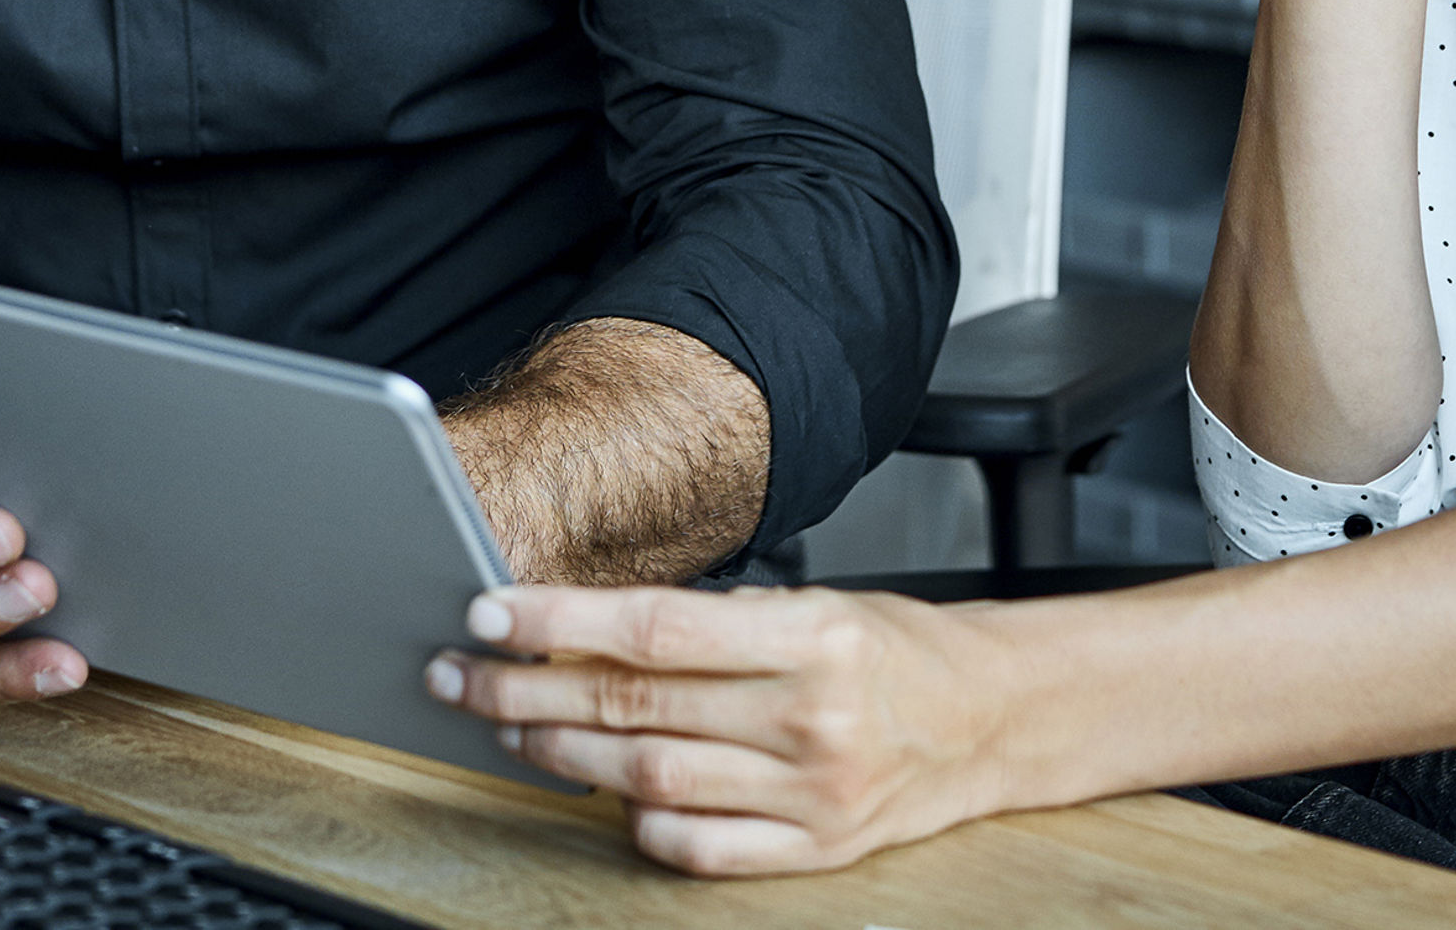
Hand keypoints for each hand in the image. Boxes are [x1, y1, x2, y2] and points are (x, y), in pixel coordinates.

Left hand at [426, 583, 1006, 874]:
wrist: (993, 719)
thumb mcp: (819, 603)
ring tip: (511, 726)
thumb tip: (589, 627)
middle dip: (528, 690)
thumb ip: (715, 623)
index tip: (488, 613)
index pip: (655, 630)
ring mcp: (811, 795)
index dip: (559, 621)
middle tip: (462, 676)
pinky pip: (698, 850)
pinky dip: (639, 824)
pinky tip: (606, 796)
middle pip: (634, 708)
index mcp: (814, 636)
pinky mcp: (813, 852)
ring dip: (563, 755)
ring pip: (649, 781)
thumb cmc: (897, 650)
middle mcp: (810, 718)